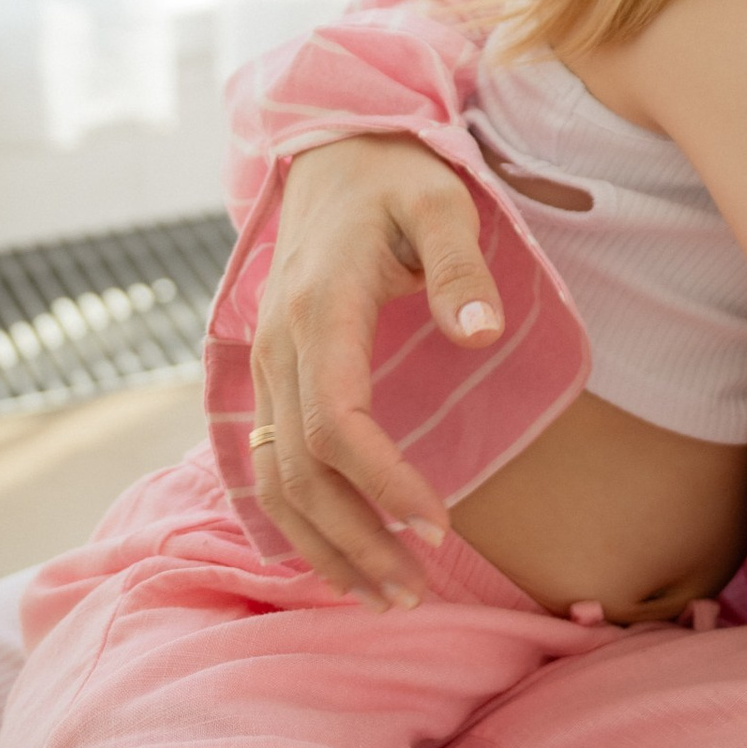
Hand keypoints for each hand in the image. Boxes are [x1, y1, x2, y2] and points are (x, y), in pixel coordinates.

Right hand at [246, 135, 502, 605]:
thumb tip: (480, 334)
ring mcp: (265, 364)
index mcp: (321, 308)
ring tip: (383, 597)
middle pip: (300, 470)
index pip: (337, 423)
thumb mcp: (443, 201)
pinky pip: (266, 464)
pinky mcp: (268, 376)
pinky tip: (337, 558)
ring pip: (274, 479)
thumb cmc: (398, 177)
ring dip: (322, 546)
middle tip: (416, 594)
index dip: (382, 484)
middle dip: (355, 540)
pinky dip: (297, 521)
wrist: (332, 150)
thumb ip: (461, 265)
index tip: (436, 528)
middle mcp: (278, 345)